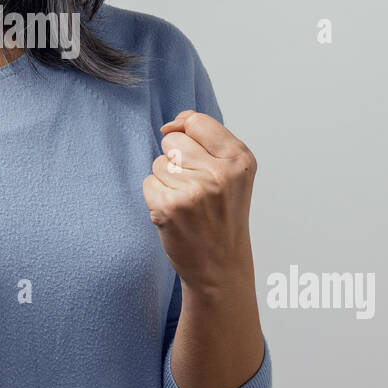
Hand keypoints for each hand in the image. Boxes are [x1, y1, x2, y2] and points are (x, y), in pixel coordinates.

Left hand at [141, 110, 256, 292]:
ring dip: (166, 181)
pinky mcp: (169, 208)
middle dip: (176, 160)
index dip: (186, 134)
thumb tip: (172, 124)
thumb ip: (208, 138)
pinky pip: (148, 183)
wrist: (221, 266)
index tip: (193, 156)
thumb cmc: (223, 214)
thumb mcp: (232, 172)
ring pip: (158, 163)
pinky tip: (175, 214)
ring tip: (187, 203)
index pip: (196, 121)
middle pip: (172, 141)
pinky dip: (156, 198)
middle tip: (194, 188)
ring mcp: (194, 191)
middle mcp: (220, 174)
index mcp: (239, 160)